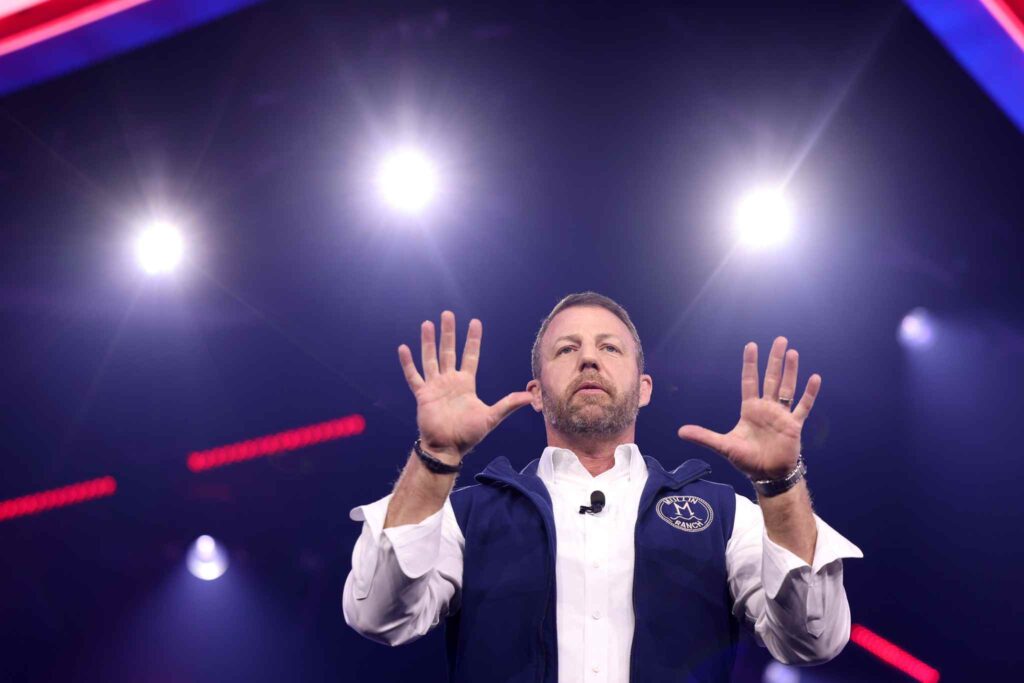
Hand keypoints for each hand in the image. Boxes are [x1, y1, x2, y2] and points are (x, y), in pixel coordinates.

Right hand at [398, 311, 532, 459]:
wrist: (447, 448)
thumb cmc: (468, 435)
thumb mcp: (491, 417)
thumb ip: (509, 404)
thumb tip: (531, 397)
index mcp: (466, 383)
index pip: (470, 355)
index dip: (472, 339)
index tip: (475, 322)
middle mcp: (450, 381)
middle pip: (448, 351)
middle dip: (448, 333)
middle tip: (447, 314)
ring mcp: (435, 386)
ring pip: (430, 358)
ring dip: (428, 341)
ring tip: (427, 324)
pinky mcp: (422, 395)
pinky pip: (414, 376)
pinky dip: (408, 363)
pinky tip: (403, 348)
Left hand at [677, 337, 820, 479]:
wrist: (767, 475)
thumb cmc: (746, 460)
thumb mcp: (723, 446)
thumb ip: (704, 437)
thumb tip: (680, 431)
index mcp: (750, 409)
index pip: (750, 381)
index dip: (750, 364)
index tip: (751, 345)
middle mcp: (766, 408)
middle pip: (771, 379)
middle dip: (775, 360)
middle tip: (780, 339)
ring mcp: (781, 415)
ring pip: (787, 388)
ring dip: (791, 371)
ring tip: (793, 352)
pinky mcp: (794, 425)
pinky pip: (803, 407)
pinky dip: (809, 394)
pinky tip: (815, 378)